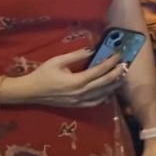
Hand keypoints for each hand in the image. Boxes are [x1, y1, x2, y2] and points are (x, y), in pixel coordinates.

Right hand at [10, 49, 126, 107]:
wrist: (30, 92)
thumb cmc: (42, 74)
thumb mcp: (58, 61)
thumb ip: (76, 55)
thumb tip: (92, 49)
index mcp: (77, 81)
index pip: (100, 70)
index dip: (111, 62)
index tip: (119, 55)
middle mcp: (81, 92)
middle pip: (105, 83)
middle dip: (117, 73)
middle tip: (126, 65)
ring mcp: (79, 101)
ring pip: (103, 94)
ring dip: (114, 85)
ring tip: (122, 76)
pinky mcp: (77, 106)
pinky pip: (95, 103)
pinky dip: (105, 96)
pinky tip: (110, 91)